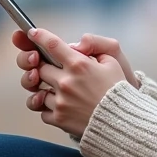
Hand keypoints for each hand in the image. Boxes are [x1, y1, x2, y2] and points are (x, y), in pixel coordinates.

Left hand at [13, 28, 127, 138]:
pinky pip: (43, 111)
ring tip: (64, 94)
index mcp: (79, 65)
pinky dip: (49, 109)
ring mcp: (60, 101)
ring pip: (39, 91)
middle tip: (54, 71)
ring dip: (48, 90)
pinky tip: (63, 107)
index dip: (39, 36)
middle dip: (44, 67)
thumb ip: (94, 50)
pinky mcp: (59, 119)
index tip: (33, 33)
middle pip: (40, 68)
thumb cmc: (119, 92)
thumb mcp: (113, 63)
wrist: (122, 123)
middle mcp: (66, 82)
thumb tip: (77, 48)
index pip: (52, 45)